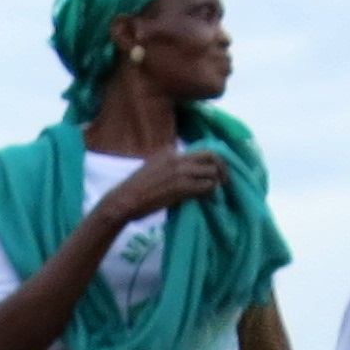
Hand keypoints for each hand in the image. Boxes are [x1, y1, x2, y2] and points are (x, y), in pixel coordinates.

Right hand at [90, 151, 232, 231]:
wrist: (125, 200)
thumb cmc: (135, 187)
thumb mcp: (151, 164)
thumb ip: (168, 161)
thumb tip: (182, 164)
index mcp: (170, 151)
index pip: (200, 150)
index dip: (212, 160)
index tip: (216, 169)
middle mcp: (178, 158)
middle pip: (211, 157)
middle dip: (222, 168)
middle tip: (224, 179)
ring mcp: (181, 172)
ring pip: (211, 173)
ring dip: (216, 183)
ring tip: (215, 192)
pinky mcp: (182, 188)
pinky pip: (206, 187)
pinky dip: (211, 193)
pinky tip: (209, 199)